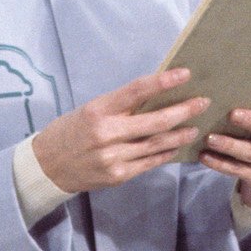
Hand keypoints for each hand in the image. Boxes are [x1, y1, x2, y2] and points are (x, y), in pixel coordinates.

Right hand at [32, 68, 208, 194]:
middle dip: (184, 111)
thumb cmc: (70, 131)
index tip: (185, 74)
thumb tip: (157, 94)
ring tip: (195, 126)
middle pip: (155, 121)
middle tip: (202, 102)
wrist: (47, 166)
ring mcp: (114, 157)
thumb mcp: (90, 110)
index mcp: (98, 111)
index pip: (137, 91)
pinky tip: (177, 146)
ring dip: (180, 134)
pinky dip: (166, 153)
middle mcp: (107, 134)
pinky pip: (150, 162)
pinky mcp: (118, 175)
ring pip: (157, 144)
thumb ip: (120, 106)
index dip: (163, 81)